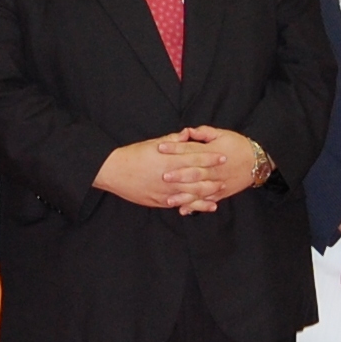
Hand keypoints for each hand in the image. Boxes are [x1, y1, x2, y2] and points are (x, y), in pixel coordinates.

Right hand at [94, 133, 224, 211]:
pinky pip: (181, 204)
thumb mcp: (152, 143)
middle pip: (197, 177)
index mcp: (169, 160)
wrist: (114, 172)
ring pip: (192, 193)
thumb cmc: (133, 155)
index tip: (223, 156)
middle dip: (213, 176)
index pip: (195, 158)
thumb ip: (172, 140)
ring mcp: (165, 191)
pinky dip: (194, 205)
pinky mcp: (160, 201)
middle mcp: (170, 177)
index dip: (210, 158)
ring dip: (208, 193)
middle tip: (227, 175)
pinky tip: (205, 206)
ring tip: (219, 191)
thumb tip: (187, 134)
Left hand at [171, 126, 265, 210]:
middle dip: (178, 174)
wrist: (257, 161)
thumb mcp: (222, 134)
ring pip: (199, 190)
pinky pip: (207, 200)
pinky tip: (184, 210)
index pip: (190, 149)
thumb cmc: (238, 145)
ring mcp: (217, 182)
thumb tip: (188, 131)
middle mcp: (213, 168)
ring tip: (169, 199)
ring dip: (184, 195)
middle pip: (194, 171)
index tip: (160, 148)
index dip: (175, 148)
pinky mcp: (221, 192)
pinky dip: (196, 206)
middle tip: (163, 176)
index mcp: (211, 152)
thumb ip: (204, 132)